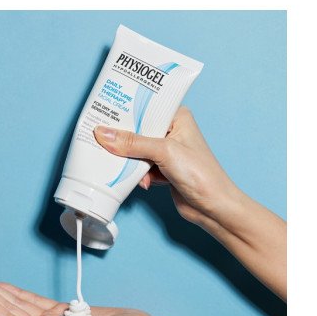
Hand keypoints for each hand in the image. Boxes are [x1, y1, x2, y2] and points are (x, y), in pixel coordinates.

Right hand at [94, 106, 286, 299]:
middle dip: (124, 141)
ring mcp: (166, 152)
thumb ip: (133, 143)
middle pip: (137, 130)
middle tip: (105, 142)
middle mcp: (171, 131)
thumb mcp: (164, 152)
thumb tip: (104, 134)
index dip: (125, 111)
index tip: (104, 113)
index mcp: (177, 117)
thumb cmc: (201, 174)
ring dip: (133, 164)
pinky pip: (140, 167)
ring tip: (136, 171)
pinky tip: (146, 183)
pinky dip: (139, 176)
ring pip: (136, 151)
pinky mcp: (162, 169)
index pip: (145, 107)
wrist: (213, 208)